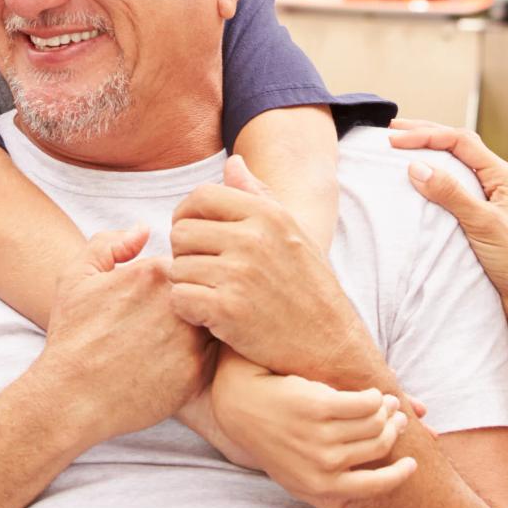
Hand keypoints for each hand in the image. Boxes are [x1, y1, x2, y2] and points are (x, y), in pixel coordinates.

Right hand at [40, 229, 212, 443]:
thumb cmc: (72, 336)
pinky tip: (173, 366)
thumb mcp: (75, 277)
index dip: (174, 280)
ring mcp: (191, 338)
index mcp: (153, 273)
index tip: (155, 299)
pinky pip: (214, 356)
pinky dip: (201, 358)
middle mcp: (178, 302)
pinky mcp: (197, 373)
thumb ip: (108, 243)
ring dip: (202, 329)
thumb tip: (144, 229)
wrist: (72, 397)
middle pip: (205, 290)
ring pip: (214, 322)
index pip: (186, 263)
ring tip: (169, 345)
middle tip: (163, 324)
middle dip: (193, 302)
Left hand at [167, 156, 371, 380]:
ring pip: (177, 268)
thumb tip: (232, 162)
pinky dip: (187, 310)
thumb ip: (259, 196)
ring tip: (213, 296)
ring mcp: (239, 274)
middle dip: (185, 254)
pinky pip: (179, 298)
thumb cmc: (309, 288)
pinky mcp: (227, 309)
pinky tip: (209, 317)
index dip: (187, 216)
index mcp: (267, 214)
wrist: (330, 345)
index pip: (201, 196)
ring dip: (187, 285)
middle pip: (181, 232)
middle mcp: (252, 238)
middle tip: (204, 273)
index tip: (194, 238)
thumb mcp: (293, 233)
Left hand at [208, 358, 418, 507]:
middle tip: (399, 421)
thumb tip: (350, 507)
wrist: (240, 405)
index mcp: (321, 488)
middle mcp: (323, 466)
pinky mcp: (318, 407)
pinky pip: (365, 403)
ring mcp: (320, 437)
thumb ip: (322, 493)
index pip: (376, 487)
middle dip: (395, 432)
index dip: (399, 475)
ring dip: (388, 411)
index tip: (410, 464)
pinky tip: (374, 394)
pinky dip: (375, 397)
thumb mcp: (293, 476)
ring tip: (389, 403)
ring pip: (376, 423)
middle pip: (380, 446)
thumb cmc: (272, 440)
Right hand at [387, 119, 507, 303]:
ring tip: (402, 145)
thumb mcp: (483, 224)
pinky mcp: (482, 212)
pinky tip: (421, 176)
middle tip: (393, 131)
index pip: (461, 141)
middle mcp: (498, 180)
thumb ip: (451, 194)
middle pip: (459, 145)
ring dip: (430, 150)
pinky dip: (435, 173)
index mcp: (504, 175)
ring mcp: (491, 195)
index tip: (396, 141)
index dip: (427, 136)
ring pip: (457, 161)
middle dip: (426, 134)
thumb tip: (417, 166)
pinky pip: (456, 182)